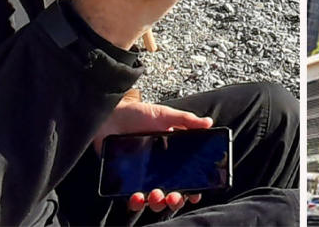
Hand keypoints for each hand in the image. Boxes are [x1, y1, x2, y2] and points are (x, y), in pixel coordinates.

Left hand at [97, 99, 211, 216]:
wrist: (110, 116)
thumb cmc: (137, 114)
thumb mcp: (165, 115)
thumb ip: (187, 120)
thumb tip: (208, 123)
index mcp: (172, 156)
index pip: (187, 177)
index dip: (193, 188)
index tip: (195, 192)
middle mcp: (159, 169)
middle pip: (173, 193)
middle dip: (176, 200)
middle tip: (173, 196)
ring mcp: (143, 176)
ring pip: (155, 199)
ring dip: (157, 203)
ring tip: (155, 195)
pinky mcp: (127, 180)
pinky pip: (133, 198)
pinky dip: (137, 202)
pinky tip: (137, 197)